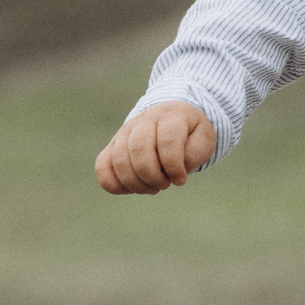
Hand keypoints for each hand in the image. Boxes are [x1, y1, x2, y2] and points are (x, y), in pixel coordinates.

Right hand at [95, 100, 216, 194]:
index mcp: (170, 116)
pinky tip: (131, 188)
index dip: (174, 166)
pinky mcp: (112, 146)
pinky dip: (114, 184)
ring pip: (119, 160)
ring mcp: (124, 132)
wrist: (170, 117)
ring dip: (136, 183)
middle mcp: (143, 121)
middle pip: (139, 150)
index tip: (181, 179)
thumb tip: (174, 173)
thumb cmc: (189, 132)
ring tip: (152, 187)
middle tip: (165, 184)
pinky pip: (102, 166)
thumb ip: (193, 154)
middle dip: (153, 176)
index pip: (167, 140)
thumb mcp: (203, 139)